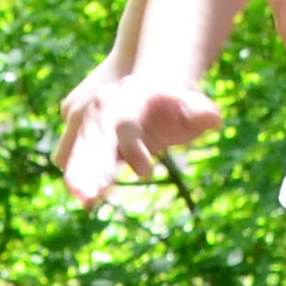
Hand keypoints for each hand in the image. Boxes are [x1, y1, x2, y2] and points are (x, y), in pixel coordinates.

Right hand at [58, 72, 221, 208]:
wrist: (148, 84)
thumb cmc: (173, 103)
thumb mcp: (190, 105)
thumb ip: (199, 113)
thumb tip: (213, 118)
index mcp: (131, 98)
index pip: (127, 125)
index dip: (134, 148)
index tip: (146, 171)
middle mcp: (103, 106)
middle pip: (95, 139)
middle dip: (93, 167)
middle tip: (91, 196)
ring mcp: (87, 117)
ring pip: (78, 148)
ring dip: (78, 173)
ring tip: (84, 200)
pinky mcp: (79, 130)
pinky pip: (73, 154)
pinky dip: (77, 174)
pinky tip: (84, 198)